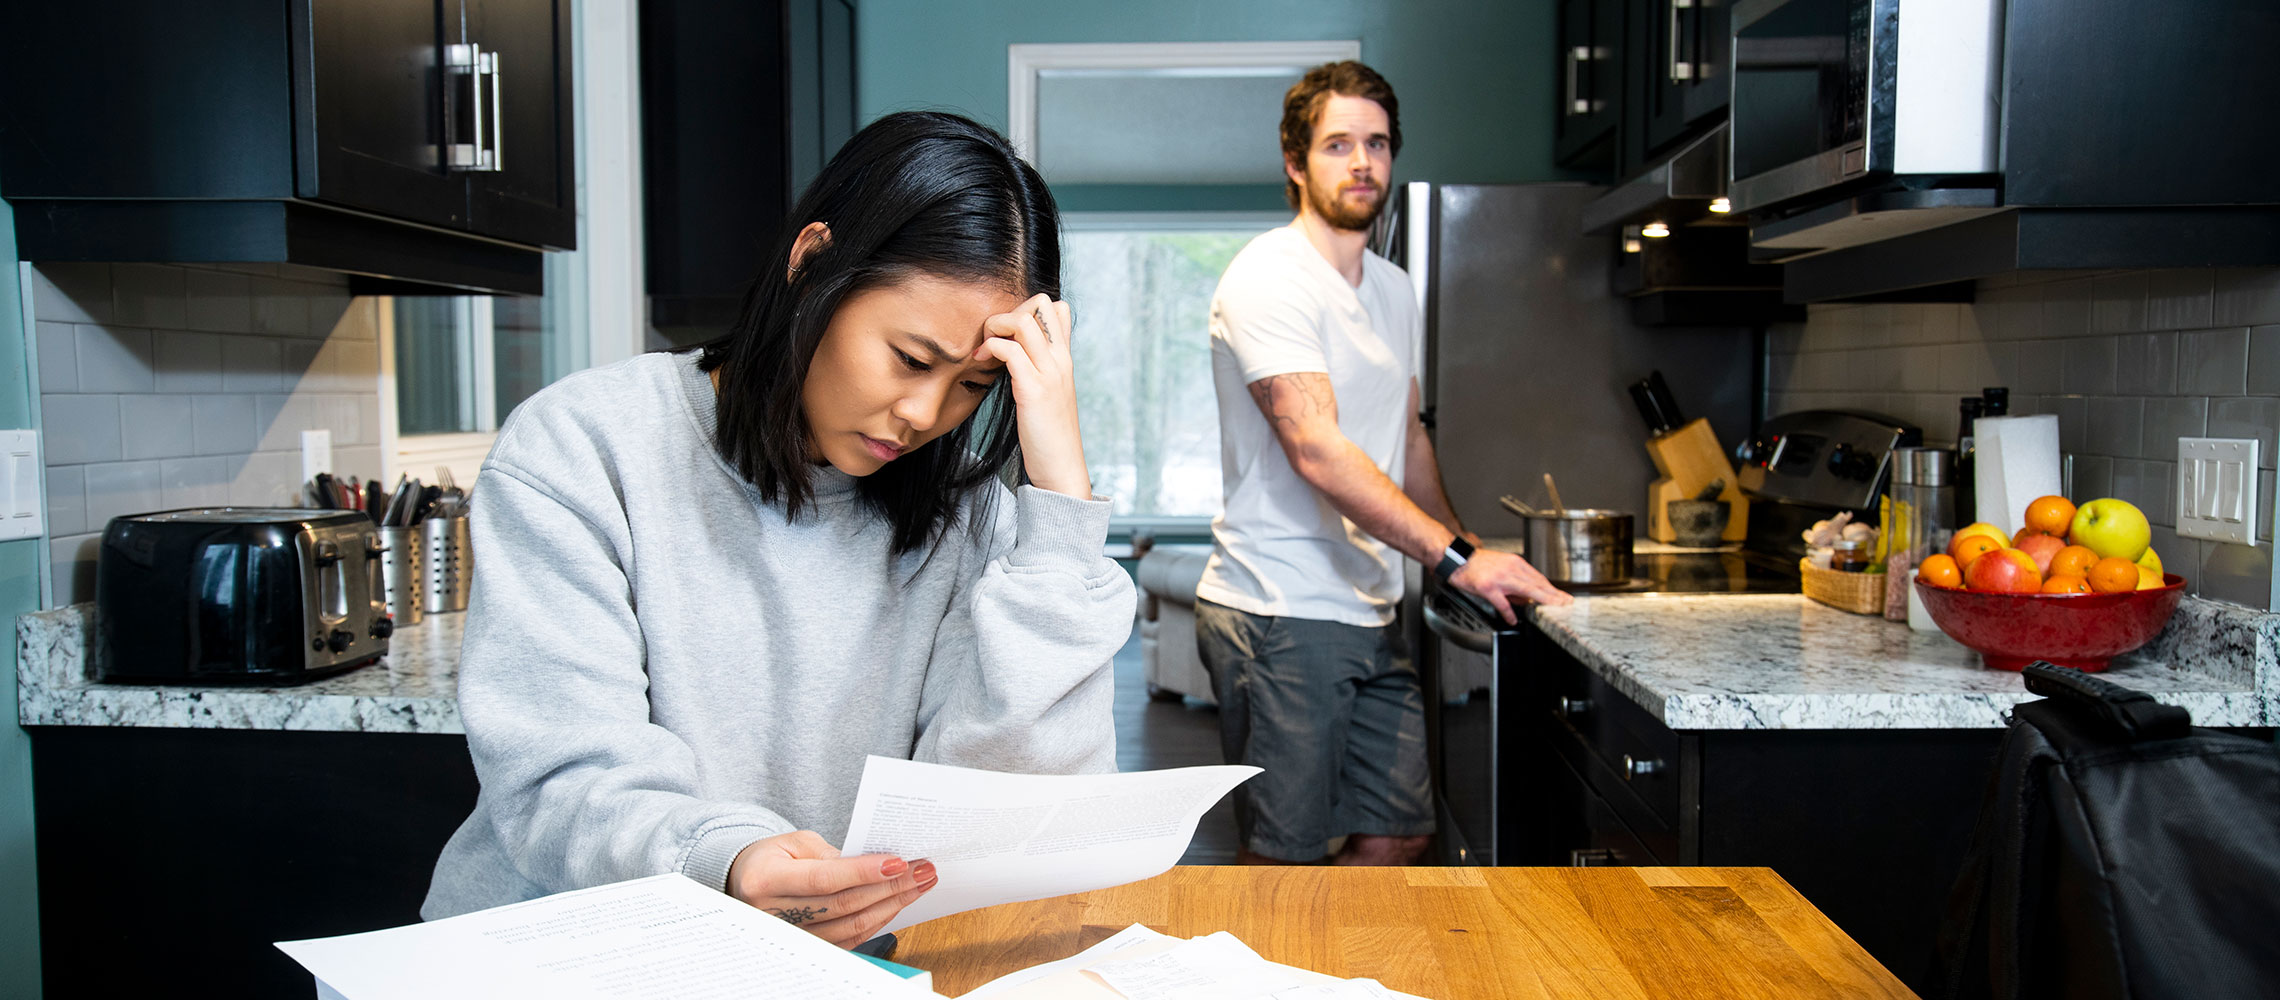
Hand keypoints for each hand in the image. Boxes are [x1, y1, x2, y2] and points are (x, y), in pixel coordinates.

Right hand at [726, 831, 937, 947]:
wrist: (746, 882)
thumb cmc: (773, 857)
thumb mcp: (795, 843)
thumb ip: (831, 854)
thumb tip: (874, 866)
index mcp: (766, 879)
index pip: (824, 879)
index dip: (864, 872)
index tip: (900, 863)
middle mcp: (773, 913)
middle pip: (843, 904)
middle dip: (890, 887)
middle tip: (922, 870)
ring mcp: (790, 936)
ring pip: (851, 926)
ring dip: (892, 905)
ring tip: (918, 884)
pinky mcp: (807, 947)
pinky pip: (849, 939)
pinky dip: (878, 921)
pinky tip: (897, 903)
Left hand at [976, 294, 1091, 498]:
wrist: (1062, 469)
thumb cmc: (1049, 435)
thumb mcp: (1049, 394)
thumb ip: (1038, 370)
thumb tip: (1014, 354)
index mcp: (1065, 359)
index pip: (1057, 308)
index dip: (1027, 310)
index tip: (1008, 334)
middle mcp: (1061, 360)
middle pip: (1042, 303)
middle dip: (1009, 311)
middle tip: (992, 336)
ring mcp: (1049, 373)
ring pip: (1023, 320)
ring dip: (995, 326)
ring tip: (984, 348)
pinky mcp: (1033, 390)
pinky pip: (1009, 350)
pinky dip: (989, 348)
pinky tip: (979, 361)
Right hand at [1450, 548, 1571, 623]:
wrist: (1458, 559)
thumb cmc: (1478, 564)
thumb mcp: (1501, 567)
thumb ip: (1516, 582)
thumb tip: (1528, 599)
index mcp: (1515, 563)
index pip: (1539, 577)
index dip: (1552, 589)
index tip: (1562, 596)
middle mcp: (1510, 569)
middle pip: (1537, 584)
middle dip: (1553, 595)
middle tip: (1565, 603)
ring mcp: (1500, 578)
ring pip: (1526, 591)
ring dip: (1541, 601)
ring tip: (1551, 609)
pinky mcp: (1488, 588)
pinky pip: (1502, 603)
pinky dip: (1509, 613)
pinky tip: (1513, 620)